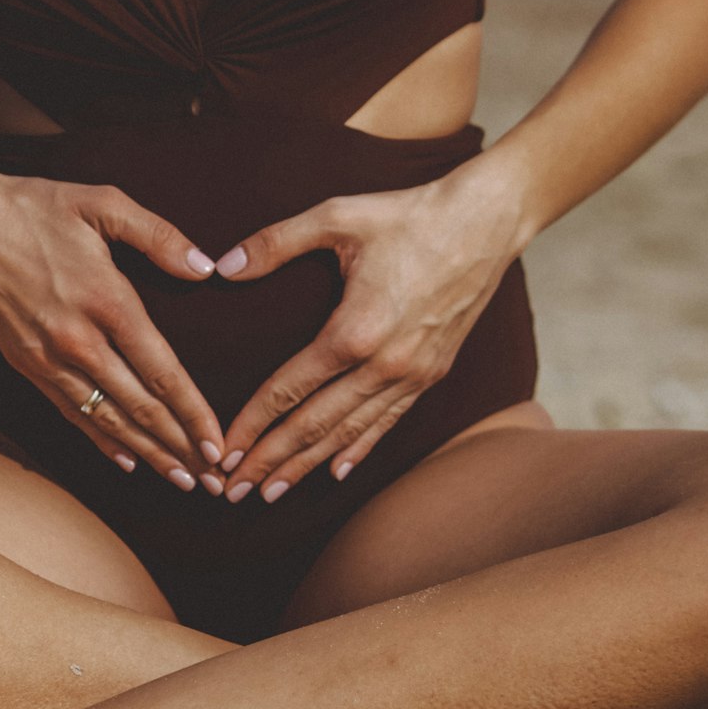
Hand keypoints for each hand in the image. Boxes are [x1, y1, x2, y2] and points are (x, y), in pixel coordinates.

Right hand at [0, 157, 225, 489]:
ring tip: (181, 480)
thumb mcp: (102, 203)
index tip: (218, 444)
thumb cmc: (33, 205)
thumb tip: (206, 268)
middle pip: (140, 407)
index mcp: (106, 300)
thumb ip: (159, 236)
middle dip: (181, 448)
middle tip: (214, 482)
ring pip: (106, 419)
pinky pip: (70, 411)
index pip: (161, 371)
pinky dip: (101, 439)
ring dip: (147, 453)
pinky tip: (126, 460)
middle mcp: (78, 339)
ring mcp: (47, 357)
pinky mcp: (24, 362)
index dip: (193, 413)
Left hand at [212, 163, 524, 501]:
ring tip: (271, 494)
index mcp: (355, 330)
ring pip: (350, 432)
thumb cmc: (407, 214)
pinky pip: (388, 421)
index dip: (253, 424)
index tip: (224, 452)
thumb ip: (274, 243)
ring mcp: (413, 374)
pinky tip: (336, 471)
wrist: (486, 222)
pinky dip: (359, 449)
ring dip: (307, 466)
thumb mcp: (336, 216)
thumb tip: (221, 267)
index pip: (290, 390)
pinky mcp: (432, 373)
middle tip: (232, 492)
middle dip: (271, 462)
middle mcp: (385, 364)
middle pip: (315, 425)